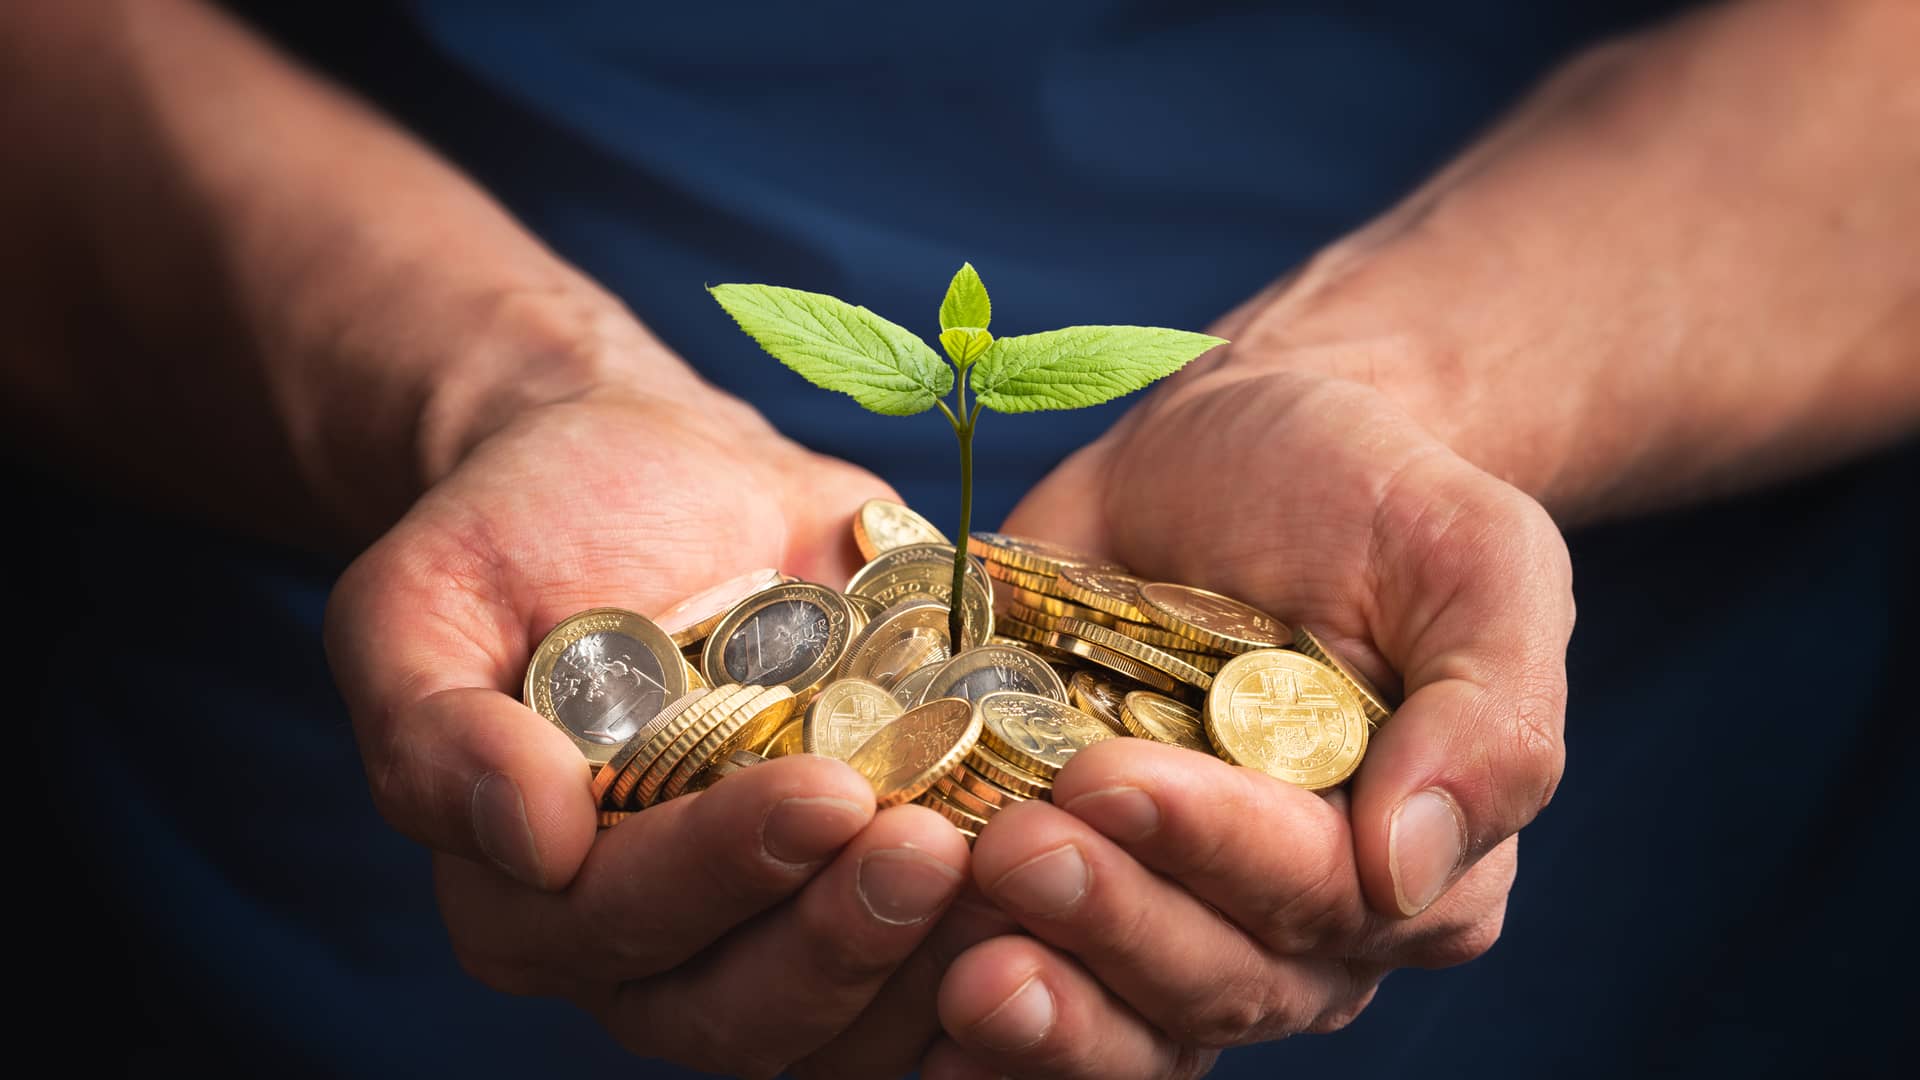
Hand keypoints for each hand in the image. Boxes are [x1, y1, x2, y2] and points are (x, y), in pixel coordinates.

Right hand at [324, 313, 985, 1077]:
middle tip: (933, 850)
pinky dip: (1001, 929)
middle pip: (744, 1010)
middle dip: (841, 941)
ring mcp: (773, 916)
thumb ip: (431, 728)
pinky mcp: (864, 876)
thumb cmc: (520, 532)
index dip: (720, 877)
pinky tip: (1070, 865)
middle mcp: (657, 939)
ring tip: (1023, 873)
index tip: (823, 792)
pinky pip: (934, 951)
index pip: (619, 933)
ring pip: (850, 1014)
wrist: (647, 471)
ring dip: (936, 961)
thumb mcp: (423, 601)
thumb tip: (524, 838)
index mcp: (533, 896)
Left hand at [923, 363, 1573, 1077]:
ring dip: (1045, 1008)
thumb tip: (1413, 873)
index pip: (1320, 895)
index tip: (1108, 781)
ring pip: (1129, 1022)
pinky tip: (918, 1029)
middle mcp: (1302, 922)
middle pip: (1215, 978)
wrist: (1234, 450)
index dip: (1213, 850)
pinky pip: (1047, 997)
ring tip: (953, 956)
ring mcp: (1180, 915)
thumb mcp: (1473, 556)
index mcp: (1414, 857)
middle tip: (1012, 848)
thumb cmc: (1369, 493)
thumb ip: (1491, 714)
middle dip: (1110, 922)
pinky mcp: (1080, 896)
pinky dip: (986, 1039)